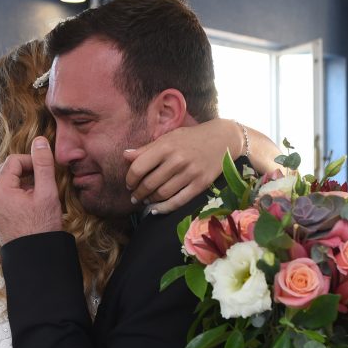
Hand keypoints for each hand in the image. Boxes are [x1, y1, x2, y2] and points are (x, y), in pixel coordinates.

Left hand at [0, 137, 62, 244]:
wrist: (34, 257)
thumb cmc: (42, 226)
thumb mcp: (46, 192)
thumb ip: (43, 164)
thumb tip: (40, 141)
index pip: (14, 161)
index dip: (32, 161)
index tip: (46, 171)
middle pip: (8, 171)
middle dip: (27, 172)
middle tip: (44, 182)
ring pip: (6, 184)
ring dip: (23, 184)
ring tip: (39, 196)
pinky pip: (4, 197)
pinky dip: (17, 195)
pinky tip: (31, 206)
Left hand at [124, 119, 241, 214]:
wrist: (223, 139)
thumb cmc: (191, 137)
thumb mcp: (168, 137)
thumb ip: (147, 148)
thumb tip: (125, 156)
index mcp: (166, 146)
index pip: (139, 167)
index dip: (130, 178)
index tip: (129, 183)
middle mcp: (177, 160)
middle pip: (149, 183)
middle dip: (138, 193)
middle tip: (135, 196)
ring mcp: (190, 173)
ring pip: (162, 194)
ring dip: (150, 200)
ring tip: (146, 200)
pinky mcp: (200, 185)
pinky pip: (178, 201)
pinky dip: (164, 208)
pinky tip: (156, 209)